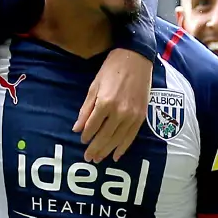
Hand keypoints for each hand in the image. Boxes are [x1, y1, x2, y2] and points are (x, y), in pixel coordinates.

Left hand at [75, 49, 149, 163]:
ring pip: (117, 140)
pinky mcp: (141, 116)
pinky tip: (116, 155)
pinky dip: (123, 147)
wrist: (137, 58)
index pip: (92, 126)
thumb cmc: (111, 69)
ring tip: (99, 159)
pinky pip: (131, 136)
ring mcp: (132, 115)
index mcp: (105, 103)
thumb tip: (76, 129)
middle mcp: (119, 112)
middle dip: (95, 149)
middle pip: (104, 137)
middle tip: (88, 158)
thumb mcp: (94, 86)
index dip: (86, 136)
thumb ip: (86, 110)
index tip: (82, 141)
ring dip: (107, 151)